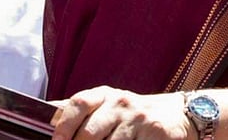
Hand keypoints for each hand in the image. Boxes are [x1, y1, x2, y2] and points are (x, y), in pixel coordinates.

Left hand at [52, 86, 193, 139]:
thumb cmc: (133, 116)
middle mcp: (119, 102)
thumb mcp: (108, 107)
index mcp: (104, 95)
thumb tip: (49, 117)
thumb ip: (82, 112)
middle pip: (89, 133)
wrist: (178, 115)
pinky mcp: (153, 131)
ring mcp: (136, 117)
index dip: (63, 125)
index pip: (77, 104)